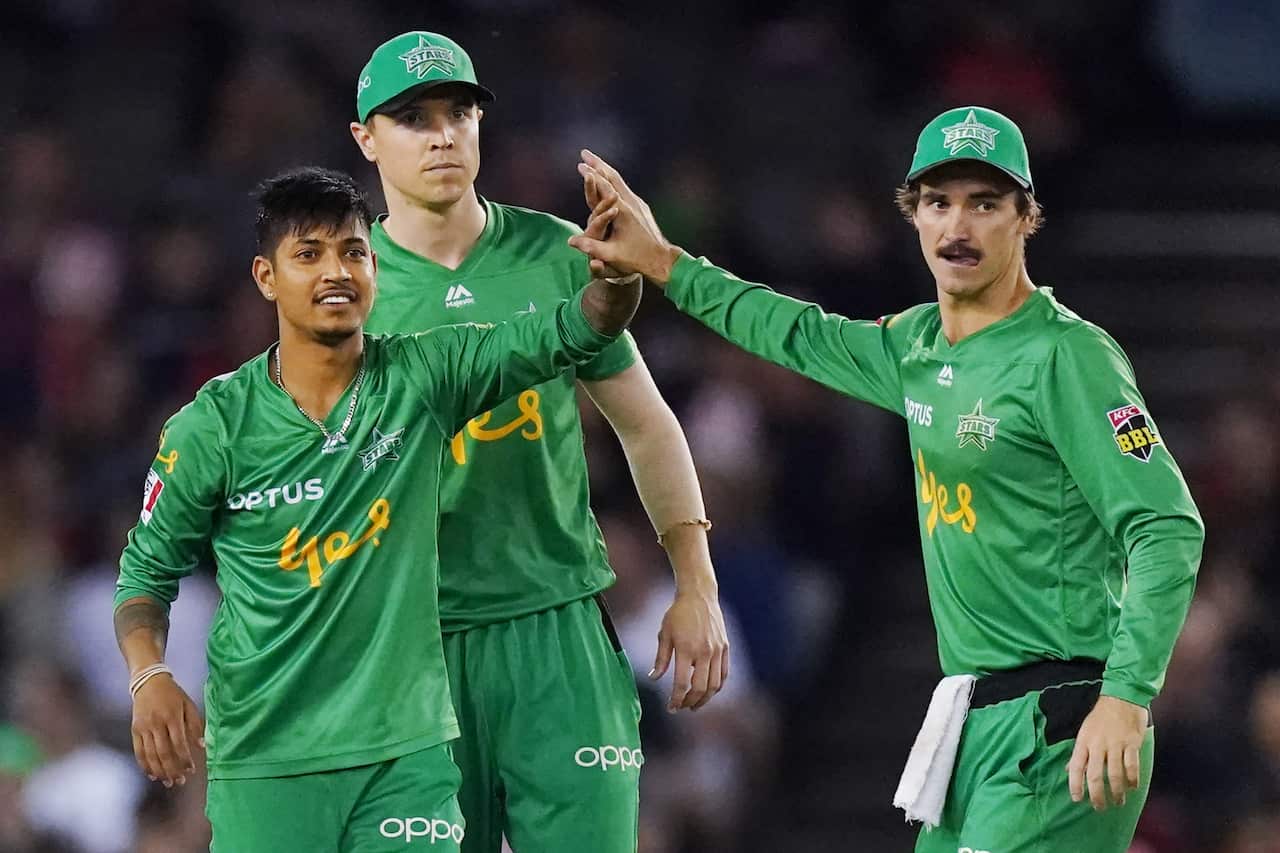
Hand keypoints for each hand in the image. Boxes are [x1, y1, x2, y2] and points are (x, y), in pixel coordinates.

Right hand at [131, 674, 204, 786]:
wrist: (148, 682)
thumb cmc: (174, 695)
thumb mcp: (189, 705)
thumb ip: (196, 726)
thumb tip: (202, 746)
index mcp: (172, 716)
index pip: (179, 743)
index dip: (185, 759)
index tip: (192, 770)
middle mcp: (157, 723)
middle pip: (164, 752)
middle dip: (172, 770)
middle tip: (180, 782)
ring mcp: (144, 727)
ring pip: (150, 755)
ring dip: (160, 771)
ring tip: (168, 782)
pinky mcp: (134, 730)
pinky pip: (138, 751)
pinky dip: (145, 765)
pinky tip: (152, 775)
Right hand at [567, 149, 682, 284]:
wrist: (662, 260)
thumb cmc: (636, 259)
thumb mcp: (611, 255)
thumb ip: (590, 247)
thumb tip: (571, 241)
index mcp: (622, 211)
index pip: (604, 187)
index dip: (591, 175)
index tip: (580, 165)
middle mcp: (631, 203)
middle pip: (612, 177)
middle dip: (598, 163)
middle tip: (585, 153)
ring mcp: (638, 203)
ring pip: (619, 181)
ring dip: (606, 169)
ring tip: (594, 162)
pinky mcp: (641, 207)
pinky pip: (624, 188)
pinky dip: (613, 179)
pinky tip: (609, 180)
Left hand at [651, 591, 729, 711]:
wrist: (699, 595)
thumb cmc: (678, 613)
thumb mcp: (664, 634)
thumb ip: (661, 658)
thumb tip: (654, 677)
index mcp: (686, 649)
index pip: (682, 684)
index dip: (676, 700)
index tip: (671, 707)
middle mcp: (704, 652)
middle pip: (700, 688)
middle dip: (690, 702)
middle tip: (682, 707)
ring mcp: (717, 650)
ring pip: (715, 684)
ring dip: (704, 698)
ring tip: (695, 704)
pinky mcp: (725, 647)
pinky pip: (723, 673)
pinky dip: (717, 686)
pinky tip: (708, 691)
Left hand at [1066, 695, 1147, 809]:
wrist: (1121, 697)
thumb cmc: (1101, 716)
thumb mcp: (1084, 731)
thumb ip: (1079, 752)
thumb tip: (1068, 769)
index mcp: (1083, 741)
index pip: (1075, 767)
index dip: (1075, 785)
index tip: (1077, 799)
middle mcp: (1097, 744)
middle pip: (1095, 775)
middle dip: (1097, 795)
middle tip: (1100, 807)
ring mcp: (1115, 744)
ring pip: (1115, 774)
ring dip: (1117, 791)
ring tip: (1118, 801)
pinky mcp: (1131, 743)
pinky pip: (1132, 766)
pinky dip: (1132, 780)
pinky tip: (1132, 787)